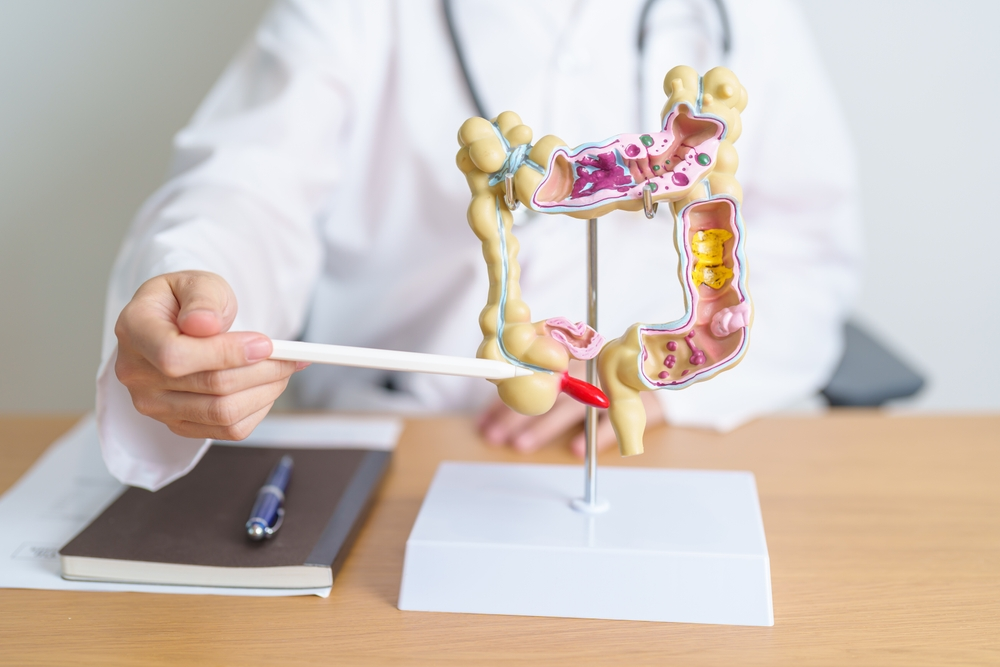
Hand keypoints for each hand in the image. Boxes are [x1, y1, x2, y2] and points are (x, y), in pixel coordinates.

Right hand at [113, 271, 305, 439]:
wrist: (179, 322)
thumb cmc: (189, 301)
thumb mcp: (196, 282)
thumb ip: (202, 300)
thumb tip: (203, 325)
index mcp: (135, 330)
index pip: (175, 356)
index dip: (226, 354)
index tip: (264, 344)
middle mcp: (136, 373)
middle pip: (209, 386)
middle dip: (262, 371)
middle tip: (291, 356)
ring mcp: (154, 404)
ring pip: (222, 412)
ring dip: (265, 391)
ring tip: (284, 369)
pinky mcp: (178, 424)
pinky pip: (227, 429)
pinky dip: (257, 409)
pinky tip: (268, 386)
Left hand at [477, 380, 664, 456]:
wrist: (659, 372)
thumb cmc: (612, 373)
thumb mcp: (578, 372)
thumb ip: (546, 383)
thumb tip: (504, 411)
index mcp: (572, 360)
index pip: (532, 381)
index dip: (507, 400)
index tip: (484, 420)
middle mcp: (589, 371)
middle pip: (543, 397)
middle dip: (516, 418)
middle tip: (495, 436)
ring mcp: (613, 388)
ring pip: (570, 409)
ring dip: (544, 428)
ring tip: (522, 444)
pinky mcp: (637, 405)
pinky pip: (611, 422)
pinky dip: (592, 436)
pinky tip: (574, 450)